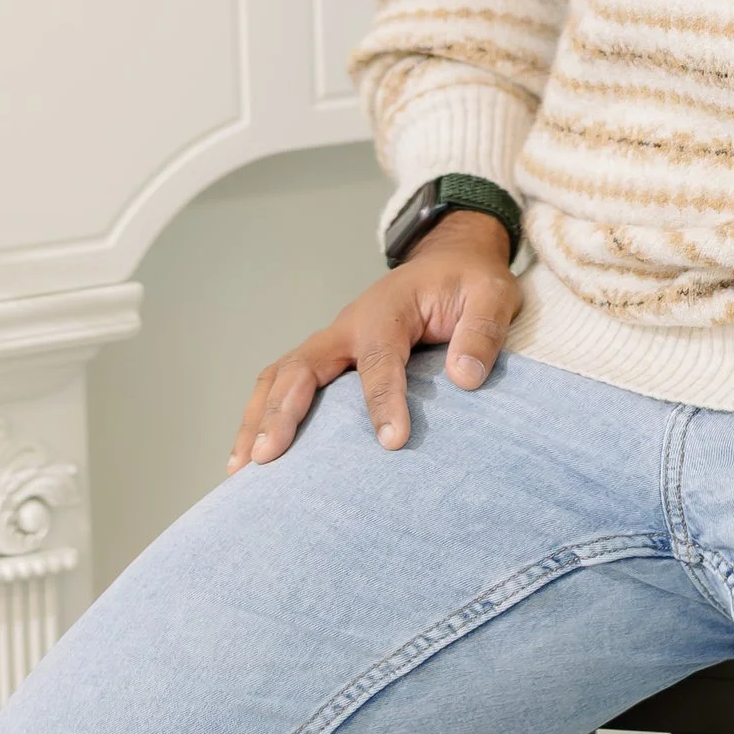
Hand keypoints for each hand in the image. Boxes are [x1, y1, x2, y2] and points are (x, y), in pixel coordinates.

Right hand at [227, 213, 518, 466]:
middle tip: (267, 460)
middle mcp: (348, 325)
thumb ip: (480, 333)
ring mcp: (331, 342)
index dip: (383, 401)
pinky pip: (282, 383)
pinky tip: (248, 458)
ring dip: (258, 419)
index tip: (392, 443)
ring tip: (240, 471)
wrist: (450, 261)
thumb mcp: (492, 295)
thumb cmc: (469, 283)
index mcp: (387, 310)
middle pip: (302, 368)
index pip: (378, 360)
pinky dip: (260, 416)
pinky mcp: (327, 358)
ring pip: (280, 377)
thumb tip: (464, 378)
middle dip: (282, 413)